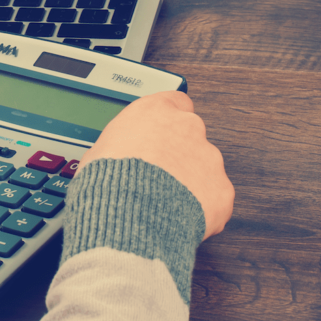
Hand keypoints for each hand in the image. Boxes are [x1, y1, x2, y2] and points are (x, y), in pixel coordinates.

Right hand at [79, 91, 233, 239]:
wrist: (129, 216)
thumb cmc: (109, 182)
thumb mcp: (99, 151)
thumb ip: (120, 146)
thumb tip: (115, 157)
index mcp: (156, 112)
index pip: (175, 101)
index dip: (169, 121)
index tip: (162, 133)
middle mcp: (187, 128)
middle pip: (191, 136)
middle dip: (179, 155)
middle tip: (159, 177)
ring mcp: (209, 158)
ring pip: (205, 168)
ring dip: (191, 182)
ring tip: (166, 203)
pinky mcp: (221, 189)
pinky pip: (215, 198)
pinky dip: (203, 208)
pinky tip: (180, 218)